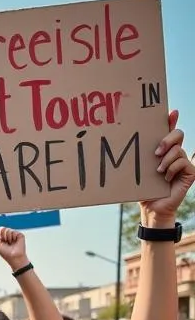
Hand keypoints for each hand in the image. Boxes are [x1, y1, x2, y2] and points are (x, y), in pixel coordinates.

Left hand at [0, 227, 28, 269]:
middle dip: (2, 236)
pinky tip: (15, 241)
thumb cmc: (5, 253)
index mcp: (3, 238)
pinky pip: (14, 232)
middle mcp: (9, 235)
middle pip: (3, 228)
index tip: (0, 240)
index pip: (0, 229)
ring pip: (8, 230)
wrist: (14, 256)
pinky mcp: (20, 235)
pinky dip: (13, 237)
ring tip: (11, 243)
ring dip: (8, 238)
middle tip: (6, 242)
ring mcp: (15, 235)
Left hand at [143, 111, 194, 225]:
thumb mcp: (139, 170)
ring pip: (179, 149)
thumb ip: (140, 157)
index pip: (169, 130)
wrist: (151, 207)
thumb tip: (129, 143)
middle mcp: (175, 153)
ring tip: (157, 171)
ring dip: (166, 160)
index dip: (171, 120)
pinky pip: (183, 162)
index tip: (171, 112)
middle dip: (167, 139)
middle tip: (156, 152)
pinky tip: (165, 178)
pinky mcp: (190, 172)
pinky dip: (172, 169)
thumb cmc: (142, 188)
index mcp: (163, 151)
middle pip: (178, 134)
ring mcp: (183, 162)